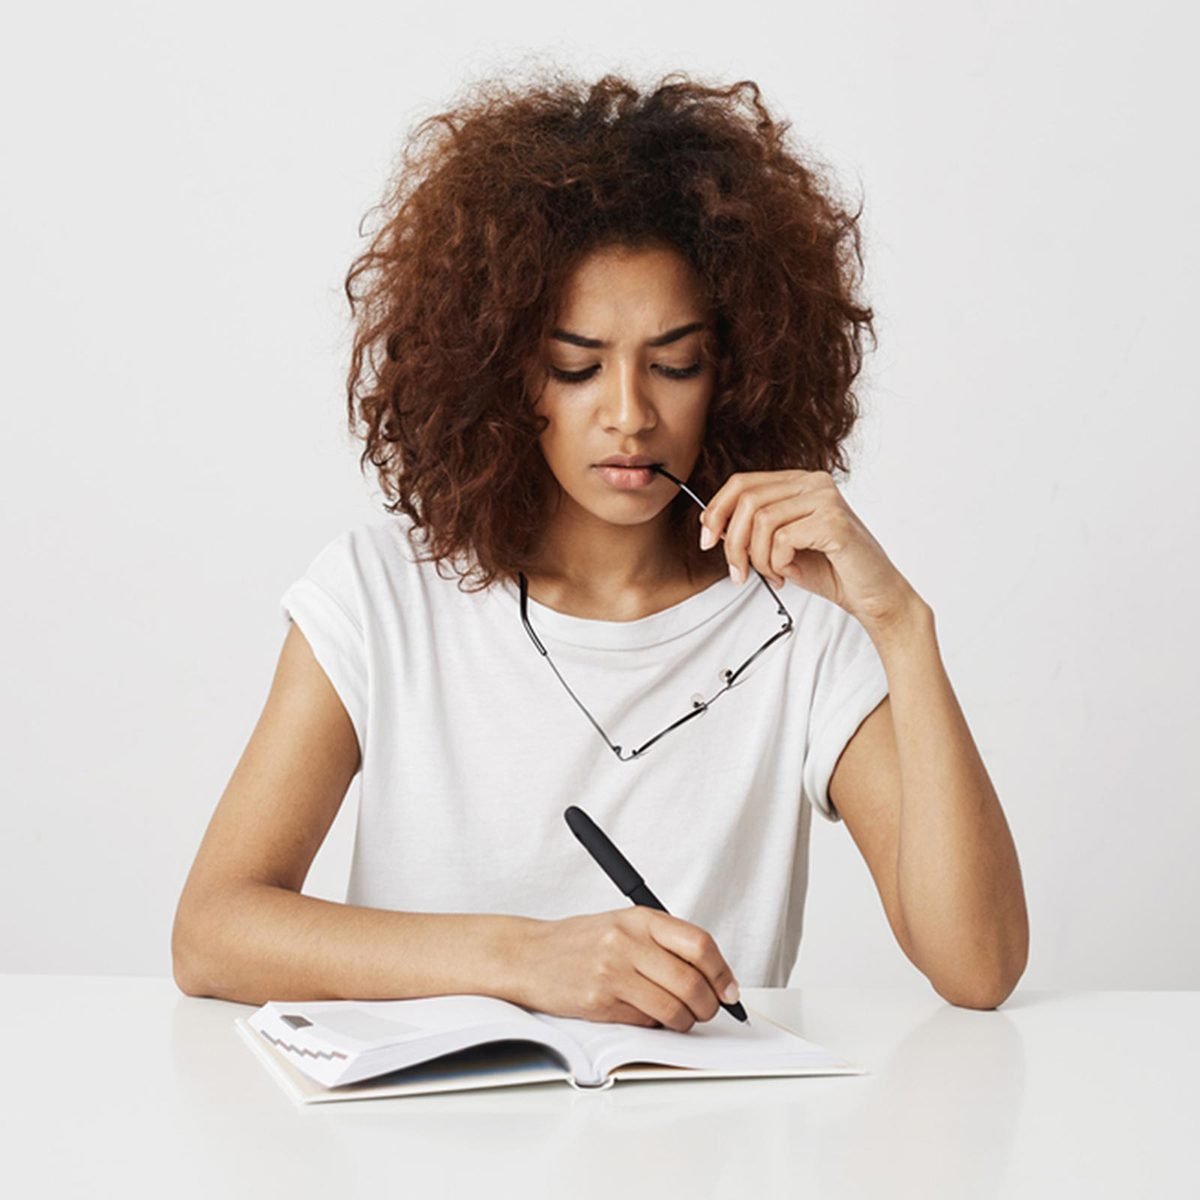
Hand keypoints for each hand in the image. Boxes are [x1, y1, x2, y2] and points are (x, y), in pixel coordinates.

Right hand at [514, 908, 740, 1030]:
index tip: (729, 990)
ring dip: (685, 1021)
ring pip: (673, 1009)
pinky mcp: (600, 1001)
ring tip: (679, 1017)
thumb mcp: (624, 925)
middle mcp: (628, 942)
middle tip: (709, 1010)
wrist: (529, 955)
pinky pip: (646, 1022)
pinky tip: (645, 1014)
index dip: (722, 972)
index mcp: (640, 918)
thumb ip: (664, 943)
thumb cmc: (580, 942)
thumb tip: (713, 974)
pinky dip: (655, 1025)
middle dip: (709, 1005)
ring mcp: (613, 972)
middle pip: (692, 982)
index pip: (699, 944)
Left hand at [699, 468, 919, 630]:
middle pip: (747, 500)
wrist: (874, 595)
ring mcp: (826, 499)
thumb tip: (714, 526)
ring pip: (761, 520)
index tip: (707, 539)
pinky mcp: (834, 522)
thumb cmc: (832, 570)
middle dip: (732, 542)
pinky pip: (782, 539)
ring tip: (773, 575)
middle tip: (738, 572)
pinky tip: (789, 574)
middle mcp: (814, 482)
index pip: (742, 482)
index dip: (716, 510)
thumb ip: (754, 530)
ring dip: (757, 557)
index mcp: (800, 482)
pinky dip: (777, 563)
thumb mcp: (781, 546)